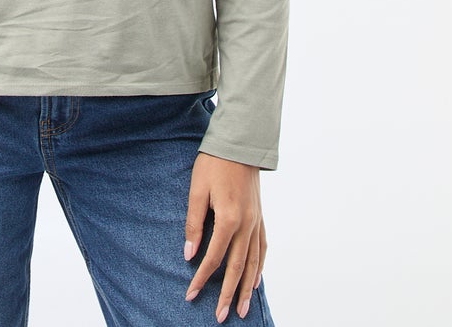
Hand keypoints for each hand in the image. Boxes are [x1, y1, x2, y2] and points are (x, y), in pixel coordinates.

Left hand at [183, 153, 265, 322]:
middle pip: (237, 268)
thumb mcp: (197, 190)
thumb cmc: (214, 163)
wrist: (239, 142)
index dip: (202, 278)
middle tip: (220, 316)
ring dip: (247, 288)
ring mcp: (257, 221)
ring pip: (253, 263)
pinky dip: (259, 267)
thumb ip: (194, 223)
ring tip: (243, 310)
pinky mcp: (260, 216)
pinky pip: (262, 248)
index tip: (191, 294)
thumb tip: (189, 254)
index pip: (214, 258)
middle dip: (228, 294)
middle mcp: (247, 224)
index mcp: (229, 218)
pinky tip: (255, 280)